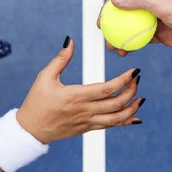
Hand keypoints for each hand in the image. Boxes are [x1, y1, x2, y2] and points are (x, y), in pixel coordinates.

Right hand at [17, 37, 142, 143]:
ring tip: (140, 98)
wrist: (31, 130)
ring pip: (116, 118)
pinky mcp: (87, 129)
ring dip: (131, 108)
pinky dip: (124, 121)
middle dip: (131, 91)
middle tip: (137, 80)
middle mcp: (84, 111)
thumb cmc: (36, 102)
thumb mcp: (45, 77)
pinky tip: (134, 117)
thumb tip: (70, 41)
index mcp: (75, 96)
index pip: (107, 89)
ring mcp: (87, 122)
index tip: (134, 71)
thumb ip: (60, 59)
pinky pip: (110, 126)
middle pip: (116, 103)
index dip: (124, 80)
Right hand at [97, 0, 171, 55]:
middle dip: (111, 26)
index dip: (108, 8)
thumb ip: (141, 1)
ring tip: (114, 49)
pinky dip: (131, 46)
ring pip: (130, 29)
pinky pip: (141, 40)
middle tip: (105, 39)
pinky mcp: (160, 35)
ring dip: (120, 38)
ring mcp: (155, 21)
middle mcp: (150, 6)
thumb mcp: (166, 5)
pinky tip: (126, 53)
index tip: (101, 23)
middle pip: (123, 14)